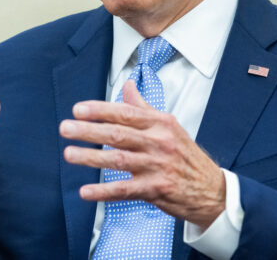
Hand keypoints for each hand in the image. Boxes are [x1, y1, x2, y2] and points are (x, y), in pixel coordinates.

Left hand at [59, 81, 224, 228]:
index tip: (78, 109)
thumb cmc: (185, 155)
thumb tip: (128, 85)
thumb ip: (144, 107)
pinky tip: (85, 191)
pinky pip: (125, 190)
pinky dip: (104, 191)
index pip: (126, 113)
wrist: (211, 189)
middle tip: (65, 128)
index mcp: (161, 123)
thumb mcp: (169, 126)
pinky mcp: (156, 190)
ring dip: (91, 158)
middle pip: (118, 134)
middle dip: (89, 131)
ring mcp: (157, 166)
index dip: (100, 110)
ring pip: (118, 160)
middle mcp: (159, 142)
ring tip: (69, 154)